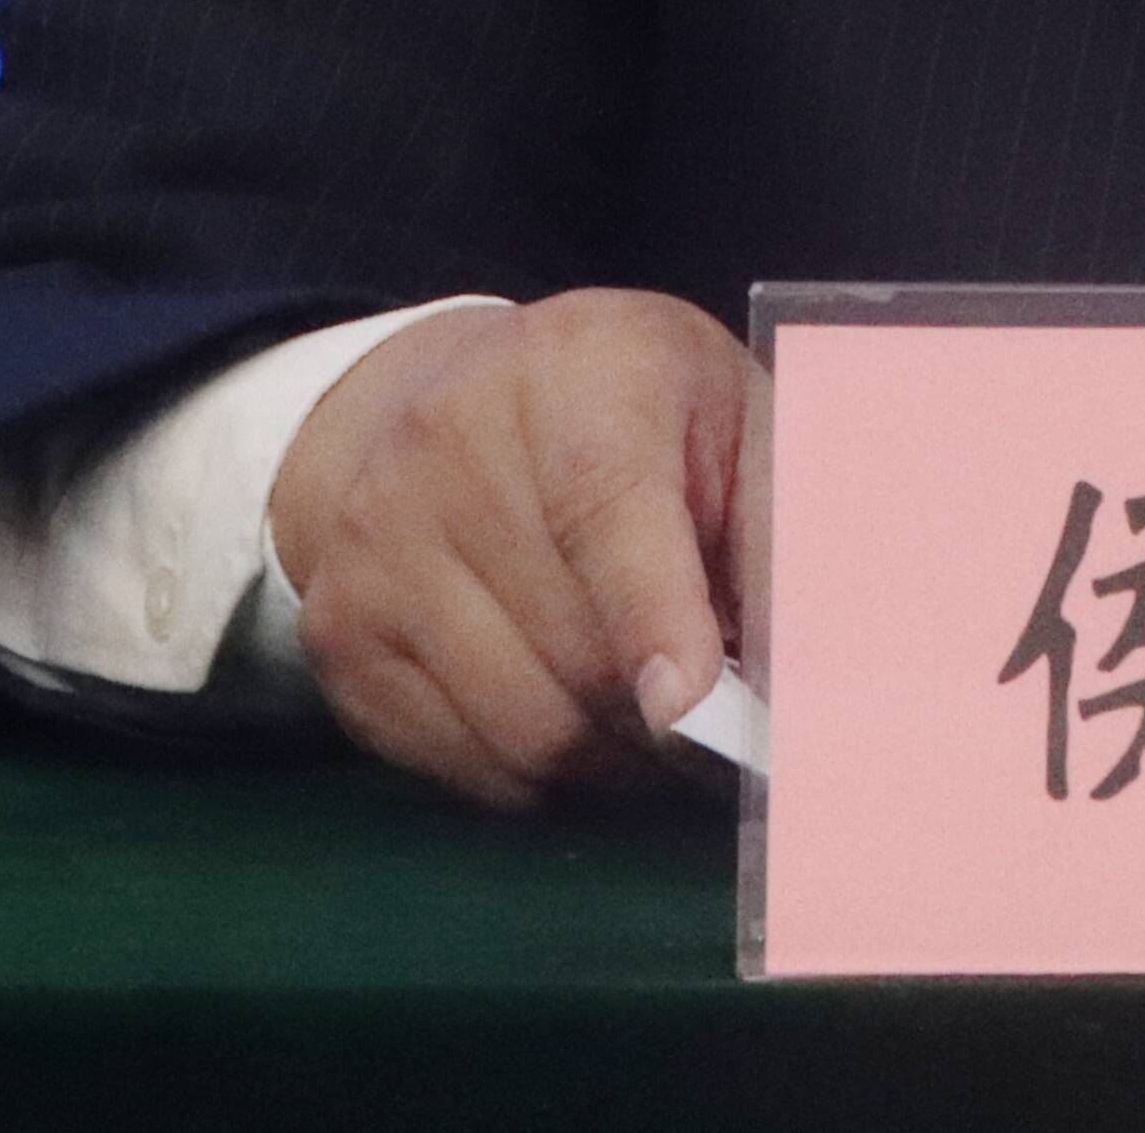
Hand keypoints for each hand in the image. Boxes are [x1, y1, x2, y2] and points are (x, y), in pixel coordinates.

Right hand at [267, 288, 756, 809]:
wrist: (449, 397)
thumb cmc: (628, 408)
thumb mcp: (728, 411)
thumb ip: (775, 523)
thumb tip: (803, 664)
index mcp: (574, 371)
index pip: (607, 507)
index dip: (655, 618)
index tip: (694, 707)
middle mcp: (448, 448)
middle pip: (574, 649)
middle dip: (668, 714)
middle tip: (729, 724)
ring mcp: (375, 544)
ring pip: (524, 727)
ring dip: (614, 755)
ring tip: (656, 715)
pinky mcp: (340, 634)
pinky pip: (468, 763)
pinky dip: (543, 772)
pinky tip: (576, 712)